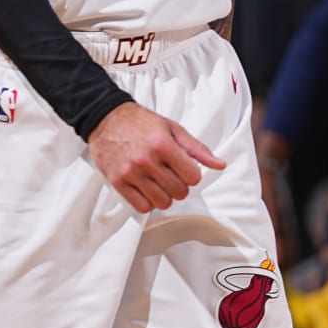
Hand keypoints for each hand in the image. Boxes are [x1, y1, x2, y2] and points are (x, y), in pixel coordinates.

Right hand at [88, 102, 225, 212]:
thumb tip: (220, 164)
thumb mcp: (174, 129)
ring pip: (162, 202)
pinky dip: (149, 202)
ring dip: (166, 196)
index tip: (186, 169)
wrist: (107, 120)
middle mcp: (146, 161)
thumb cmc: (142, 123)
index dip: (193, 175)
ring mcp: (131, 173)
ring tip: (161, 183)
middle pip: (179, 191)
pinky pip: (141, 207)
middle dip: (181, 186)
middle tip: (174, 176)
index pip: (192, 176)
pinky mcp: (118, 182)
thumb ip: (197, 149)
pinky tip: (148, 190)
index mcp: (163, 145)